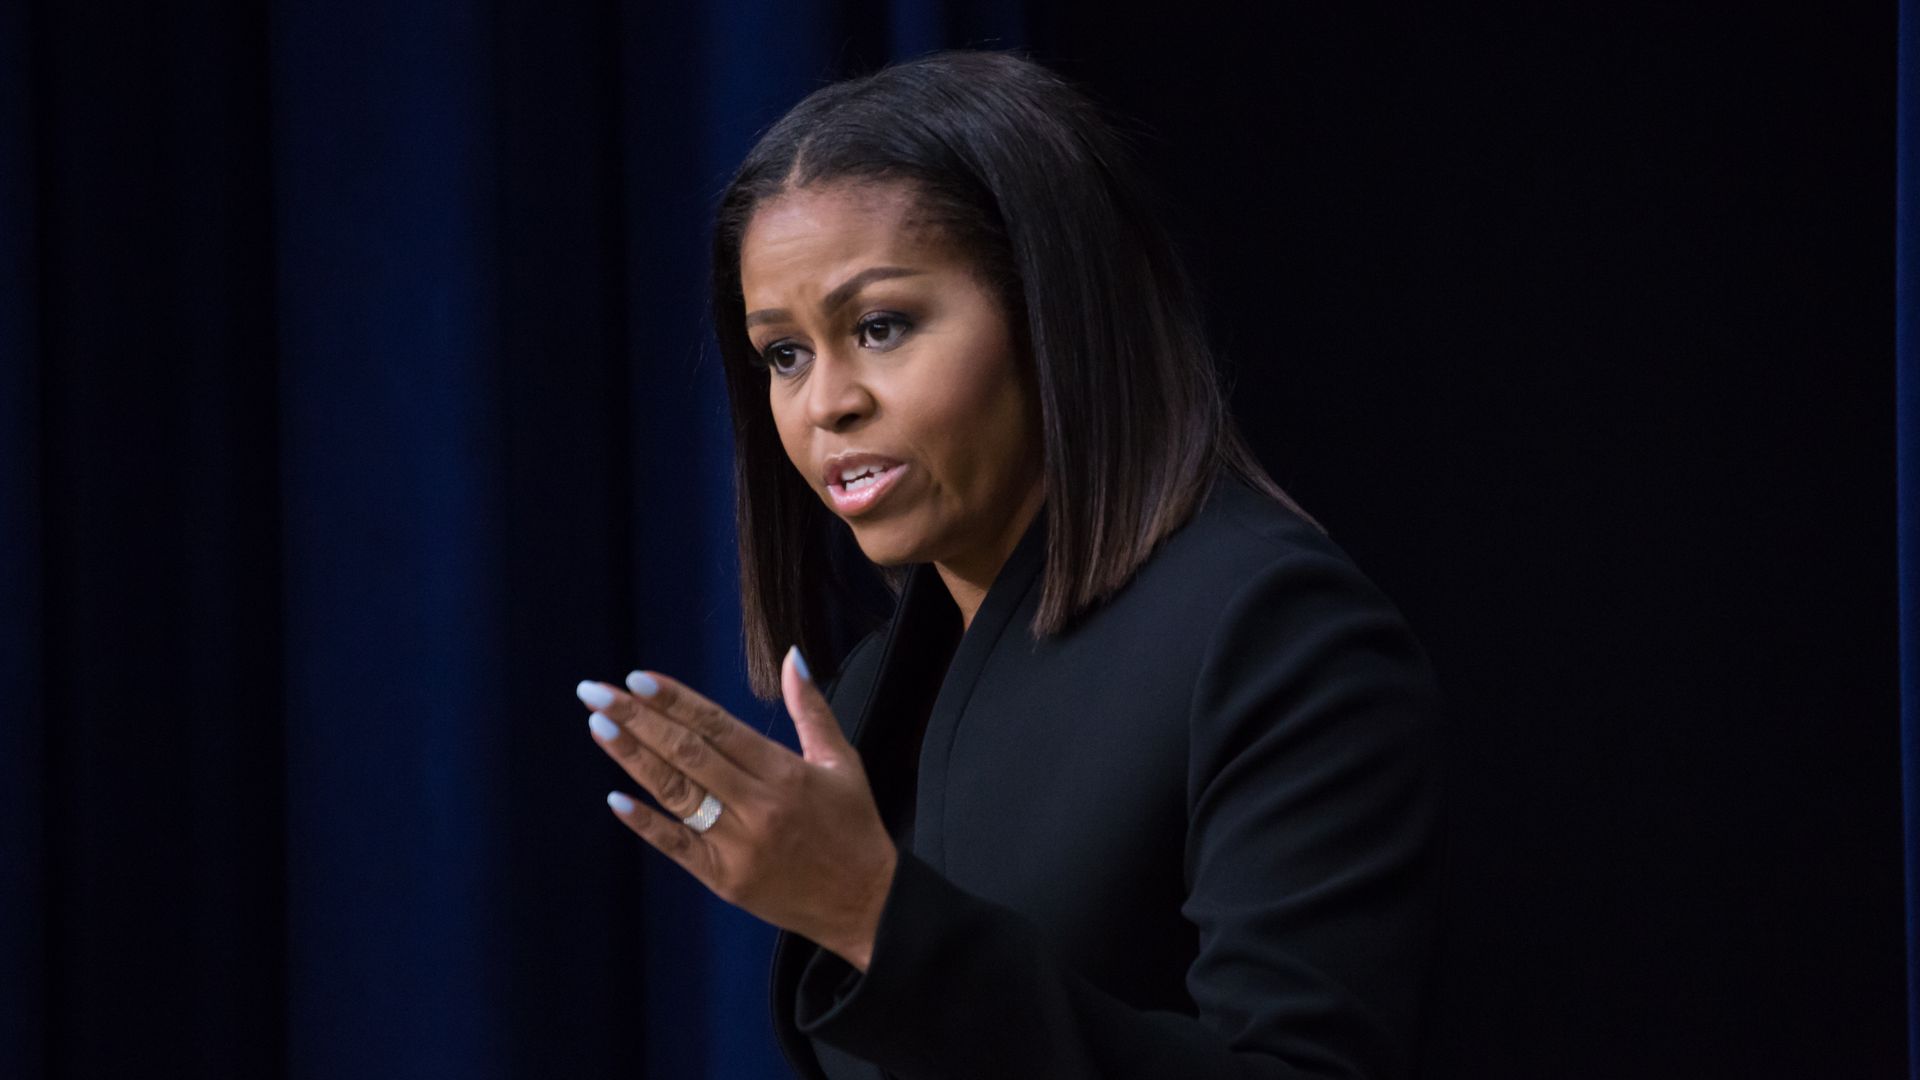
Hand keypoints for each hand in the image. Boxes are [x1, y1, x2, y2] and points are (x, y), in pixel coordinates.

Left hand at [578, 646, 896, 970]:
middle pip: (688, 754)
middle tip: (595, 692)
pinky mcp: (726, 879)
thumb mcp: (841, 761)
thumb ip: (811, 709)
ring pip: (676, 793)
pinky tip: (616, 798)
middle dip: (637, 719)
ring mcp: (738, 845)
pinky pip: (678, 847)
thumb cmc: (853, 827)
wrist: (866, 905)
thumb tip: (793, 657)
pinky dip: (646, 823)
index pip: (718, 726)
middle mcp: (758, 805)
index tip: (638, 678)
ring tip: (599, 727)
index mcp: (785, 772)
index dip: (676, 701)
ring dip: (633, 759)